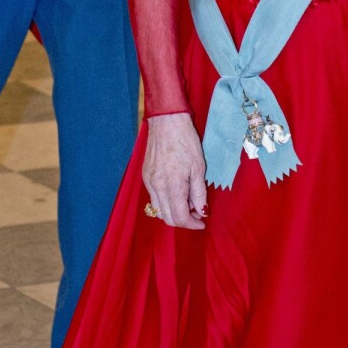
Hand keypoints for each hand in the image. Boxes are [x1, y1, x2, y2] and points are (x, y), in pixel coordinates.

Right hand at [143, 112, 206, 229]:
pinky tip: (177, 193)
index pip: (179, 217)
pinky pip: (154, 198)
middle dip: (183, 221)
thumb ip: (199, 193)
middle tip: (197, 213)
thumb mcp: (199, 168)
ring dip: (174, 212)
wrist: (167, 122)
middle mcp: (157, 187)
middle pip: (167, 218)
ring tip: (188, 202)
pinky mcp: (145, 177)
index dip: (192, 224)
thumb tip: (202, 211)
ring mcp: (149, 182)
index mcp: (172, 186)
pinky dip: (166, 202)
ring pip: (159, 210)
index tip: (202, 222)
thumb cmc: (186, 141)